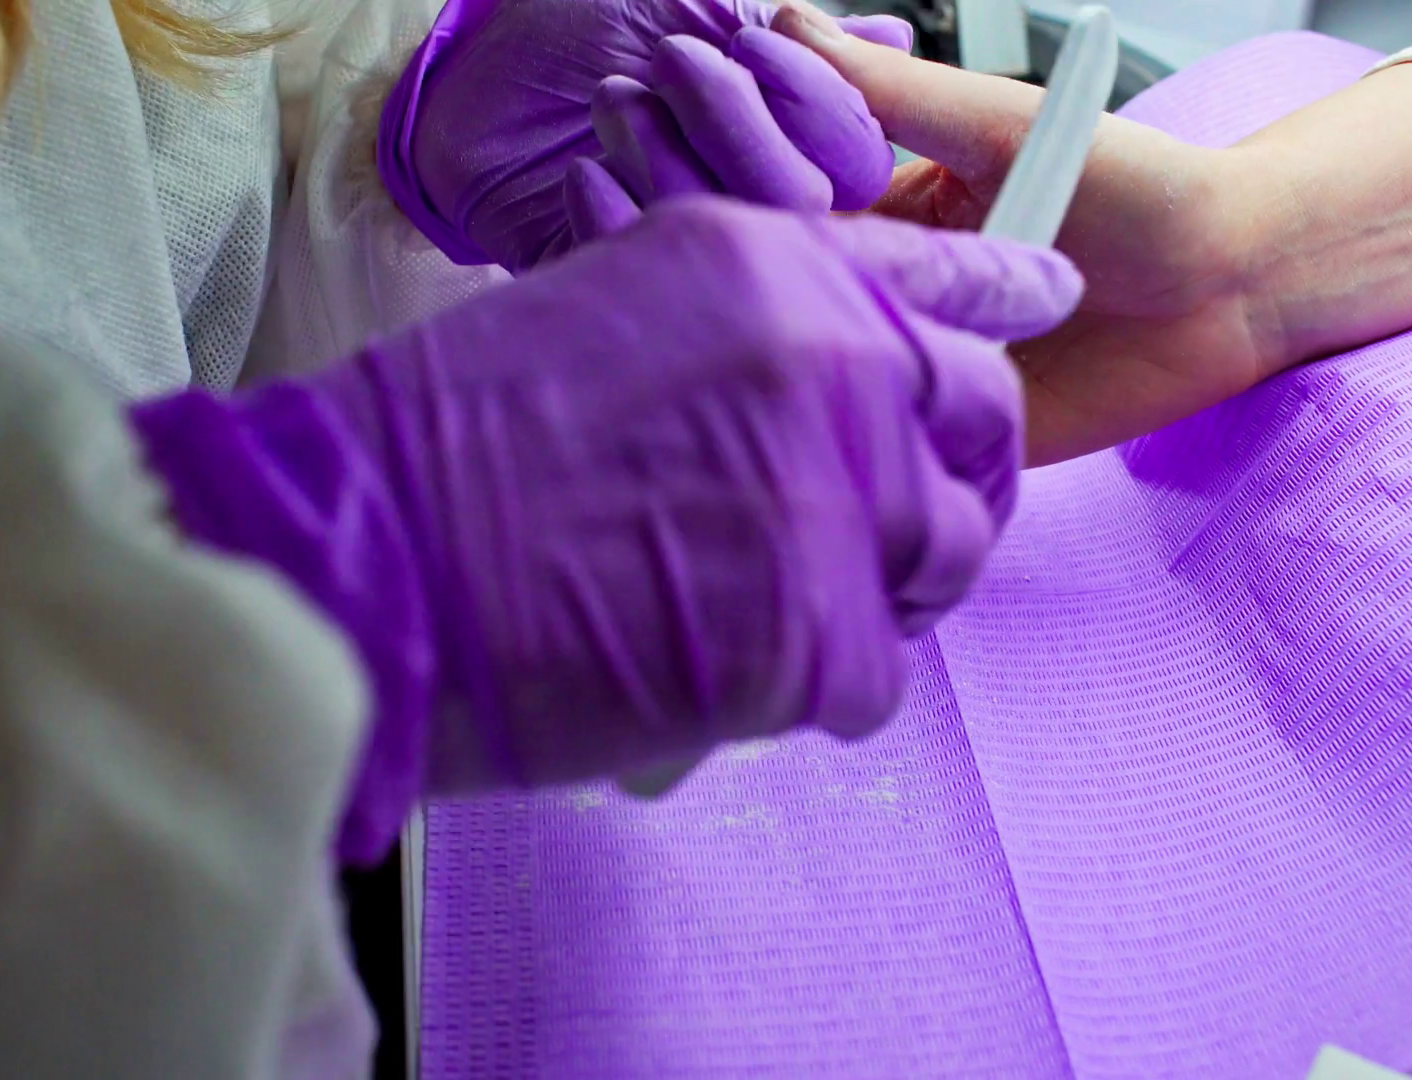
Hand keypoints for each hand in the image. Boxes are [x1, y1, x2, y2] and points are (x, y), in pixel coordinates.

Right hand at [132, 198, 1080, 856]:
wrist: (366, 567)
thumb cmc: (454, 448)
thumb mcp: (612, 317)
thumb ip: (755, 324)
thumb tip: (857, 365)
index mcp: (773, 271)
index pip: (948, 282)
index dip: (999, 303)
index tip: (1045, 300)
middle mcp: (831, 364)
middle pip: (981, 425)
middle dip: (947, 476)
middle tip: (881, 526)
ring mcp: (837, 500)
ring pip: (946, 557)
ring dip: (880, 588)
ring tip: (769, 603)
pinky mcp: (820, 636)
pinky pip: (878, 676)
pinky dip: (814, 686)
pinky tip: (725, 665)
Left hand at [378, 0, 913, 272]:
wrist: (477, 71)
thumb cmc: (590, 26)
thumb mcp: (703, 4)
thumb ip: (796, 36)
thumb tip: (893, 39)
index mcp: (794, 148)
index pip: (857, 160)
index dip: (812, 100)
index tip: (751, 38)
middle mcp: (754, 214)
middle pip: (801, 204)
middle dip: (730, 116)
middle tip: (667, 59)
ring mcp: (691, 261)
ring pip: (726, 234)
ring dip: (662, 148)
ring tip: (613, 102)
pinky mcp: (623, 293)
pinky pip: (643, 272)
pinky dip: (610, 208)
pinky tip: (584, 171)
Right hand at [778, 20, 1411, 465]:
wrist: (1238, 284)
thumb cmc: (1140, 189)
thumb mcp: (998, 127)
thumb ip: (892, 94)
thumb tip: (787, 24)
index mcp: (892, 211)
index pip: (786, 219)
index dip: (744, 221)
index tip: (696, 214)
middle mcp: (900, 288)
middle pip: (799, 302)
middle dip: (765, 303)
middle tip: (736, 303)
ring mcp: (928, 360)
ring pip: (839, 377)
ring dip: (810, 375)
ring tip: (764, 369)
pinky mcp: (965, 425)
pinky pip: (901, 439)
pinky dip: (872, 435)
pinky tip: (839, 424)